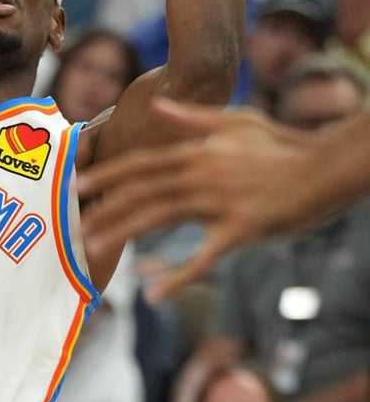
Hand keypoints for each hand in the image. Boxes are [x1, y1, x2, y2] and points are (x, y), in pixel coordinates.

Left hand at [78, 98, 324, 299]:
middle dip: (104, 208)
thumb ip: (193, 117)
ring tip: (95, 247)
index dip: (108, 175)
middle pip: (142, 191)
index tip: (79, 186)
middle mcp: (201, 175)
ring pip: (161, 217)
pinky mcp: (242, 229)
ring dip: (124, 232)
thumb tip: (159, 106)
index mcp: (197, 152)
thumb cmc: (283, 144)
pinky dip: (178, 277)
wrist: (327, 167)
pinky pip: (204, 257)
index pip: (142, 164)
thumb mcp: (237, 121)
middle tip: (74, 226)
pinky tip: (155, 295)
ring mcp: (220, 202)